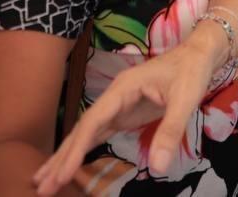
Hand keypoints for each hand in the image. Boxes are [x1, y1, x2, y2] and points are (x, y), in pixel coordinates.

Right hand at [34, 41, 215, 194]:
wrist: (198, 54)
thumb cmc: (190, 71)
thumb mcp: (185, 100)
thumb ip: (170, 131)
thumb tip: (157, 169)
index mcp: (121, 89)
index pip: (92, 122)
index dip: (76, 149)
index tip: (62, 173)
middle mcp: (113, 97)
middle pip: (82, 129)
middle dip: (61, 157)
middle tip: (39, 185)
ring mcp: (117, 106)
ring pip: (86, 133)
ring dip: (66, 155)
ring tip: (44, 179)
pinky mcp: (124, 114)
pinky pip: (98, 134)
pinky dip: (82, 150)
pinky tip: (69, 164)